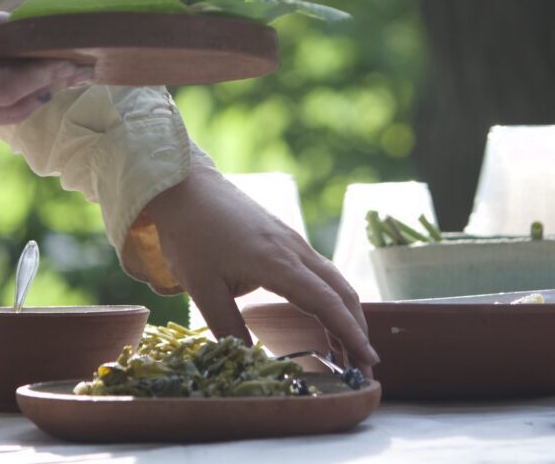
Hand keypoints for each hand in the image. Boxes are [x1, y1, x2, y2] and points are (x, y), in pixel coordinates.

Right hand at [0, 0, 90, 134]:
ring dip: (26, 100)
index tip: (71, 61)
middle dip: (47, 91)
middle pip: (11, 111)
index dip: (45, 76)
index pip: (9, 87)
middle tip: (75, 71)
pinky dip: (0, 103)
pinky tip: (12, 83)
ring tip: (52, 76)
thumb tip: (8, 24)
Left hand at [146, 157, 379, 374]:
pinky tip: (326, 315)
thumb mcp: (202, 288)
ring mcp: (293, 242)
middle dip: (358, 329)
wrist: (186, 188)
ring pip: (334, 280)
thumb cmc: (191, 236)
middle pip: (341, 292)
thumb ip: (228, 327)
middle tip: (366, 366)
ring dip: (347, 314)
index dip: (349, 334)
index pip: (326, 303)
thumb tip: (251, 362)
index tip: (367, 361)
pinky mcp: (286, 239)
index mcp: (278, 263)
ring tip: (350, 349)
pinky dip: (332, 297)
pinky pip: (320, 271)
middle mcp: (295, 251)